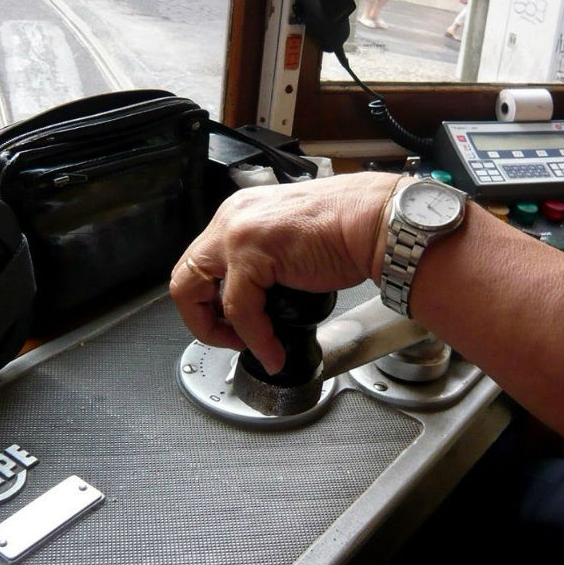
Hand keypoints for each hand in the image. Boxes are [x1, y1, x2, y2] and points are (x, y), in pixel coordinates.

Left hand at [169, 172, 401, 372]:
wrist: (378, 223)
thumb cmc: (351, 233)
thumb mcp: (291, 246)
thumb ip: (266, 267)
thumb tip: (257, 307)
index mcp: (240, 215)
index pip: (202, 265)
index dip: (209, 305)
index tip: (233, 326)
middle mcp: (232, 218)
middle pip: (186, 277)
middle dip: (203, 319)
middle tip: (232, 340)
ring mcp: (237, 231)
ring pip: (195, 291)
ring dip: (217, 330)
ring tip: (250, 346)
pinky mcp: (252, 249)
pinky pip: (239, 308)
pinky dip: (254, 337)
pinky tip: (273, 349)